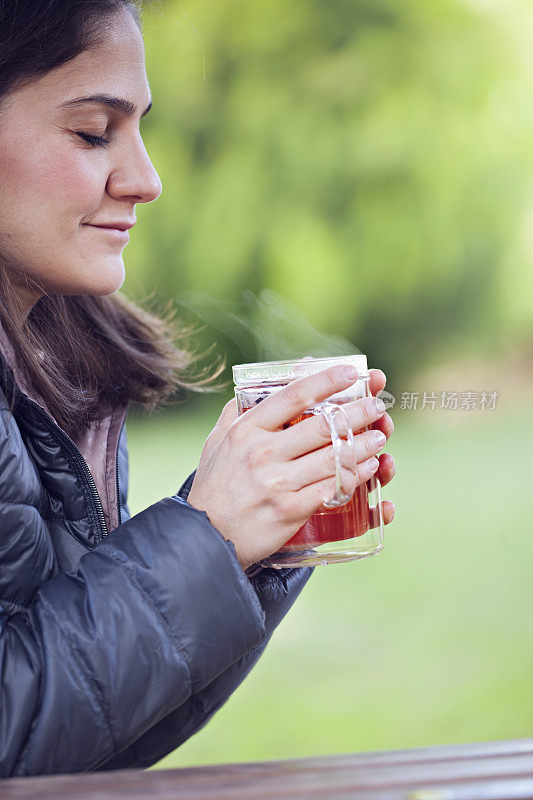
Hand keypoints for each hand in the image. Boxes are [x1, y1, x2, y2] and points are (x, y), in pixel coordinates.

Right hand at [188, 365, 393, 569]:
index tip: (352, 372)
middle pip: (322, 425)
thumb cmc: (214, 485)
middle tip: (378, 406)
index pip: (294, 395)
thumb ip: (238, 411)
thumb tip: (262, 383)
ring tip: (380, 437)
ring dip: (363, 445)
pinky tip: (368, 469)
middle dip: (358, 412)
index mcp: (247, 430)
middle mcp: (263, 453)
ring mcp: (277, 483)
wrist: (206, 537)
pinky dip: (353, 477)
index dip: (327, 380)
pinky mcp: (289, 510)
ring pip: (332, 457)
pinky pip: (330, 489)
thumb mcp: (217, 441)